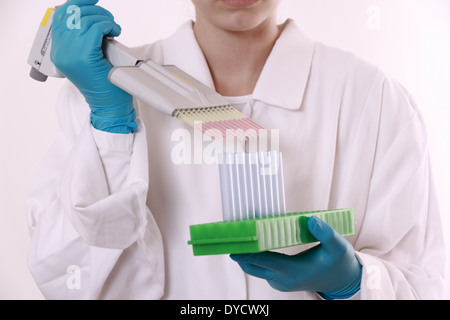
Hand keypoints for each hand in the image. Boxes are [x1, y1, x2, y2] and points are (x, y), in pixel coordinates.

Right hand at [51, 0, 136, 133]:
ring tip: (113, 27)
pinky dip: (108, 25)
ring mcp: (71, 53)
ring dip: (104, 18)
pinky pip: (96, 29)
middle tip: (108, 19)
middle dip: (95, 11)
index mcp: (59, 51)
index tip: (92, 3)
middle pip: (73, 14)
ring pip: (86, 20)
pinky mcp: (84, 56)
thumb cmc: (103, 84)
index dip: (77, 4)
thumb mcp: (88, 58)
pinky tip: (114, 31)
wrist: (107, 105)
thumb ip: (84, 39)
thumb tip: (93, 17)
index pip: (61, 16)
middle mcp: (61, 51)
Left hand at [230, 216, 361, 298]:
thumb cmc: (339, 262)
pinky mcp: (279, 280)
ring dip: (244, 255)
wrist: (342, 281)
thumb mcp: (338, 247)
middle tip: (227, 235)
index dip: (248, 253)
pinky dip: (254, 258)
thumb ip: (326, 233)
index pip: (265, 261)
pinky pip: (261, 269)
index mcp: (295, 271)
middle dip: (239, 252)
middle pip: (253, 267)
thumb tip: (311, 219)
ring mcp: (280, 282)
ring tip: (235, 236)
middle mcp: (283, 279)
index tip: (233, 245)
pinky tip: (250, 244)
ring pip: (255, 269)